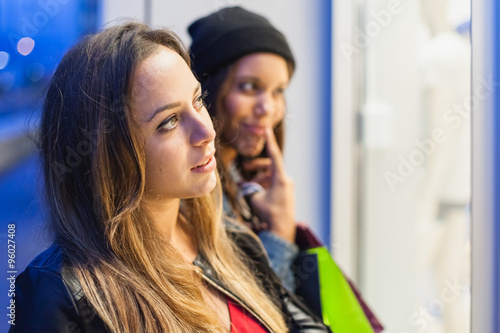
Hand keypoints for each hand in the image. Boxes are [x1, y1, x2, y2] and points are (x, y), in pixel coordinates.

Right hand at [247, 128, 295, 242]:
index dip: (269, 142)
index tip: (266, 130)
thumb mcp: (256, 200)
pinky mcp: (285, 194)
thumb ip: (249, 190)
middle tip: (245, 169)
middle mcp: (286, 181)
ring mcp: (287, 188)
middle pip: (270, 166)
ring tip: (246, 185)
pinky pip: (273, 184)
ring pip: (270, 176)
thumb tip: (244, 187)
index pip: (274, 155)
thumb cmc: (270, 215)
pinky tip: (253, 192)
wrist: (282, 231)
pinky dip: (263, 185)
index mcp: (281, 179)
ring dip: (258, 178)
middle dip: (257, 167)